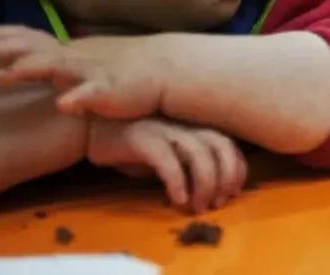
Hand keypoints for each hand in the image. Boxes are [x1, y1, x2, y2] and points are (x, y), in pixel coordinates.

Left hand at [0, 26, 166, 118]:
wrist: (164, 69)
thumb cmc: (119, 67)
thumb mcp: (77, 59)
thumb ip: (48, 58)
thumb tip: (13, 60)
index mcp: (58, 48)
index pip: (14, 36)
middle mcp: (67, 55)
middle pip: (23, 46)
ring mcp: (87, 71)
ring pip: (53, 65)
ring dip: (24, 70)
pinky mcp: (109, 90)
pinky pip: (91, 94)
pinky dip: (77, 99)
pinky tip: (63, 106)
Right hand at [88, 116, 246, 212]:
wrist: (92, 127)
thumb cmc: (135, 142)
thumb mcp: (169, 152)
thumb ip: (190, 163)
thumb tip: (214, 190)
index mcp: (194, 124)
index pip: (229, 144)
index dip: (236, 168)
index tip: (234, 191)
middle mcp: (185, 123)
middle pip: (221, 146)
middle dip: (226, 177)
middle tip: (219, 203)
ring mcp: (165, 128)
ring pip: (199, 153)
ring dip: (205, 184)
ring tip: (199, 207)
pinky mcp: (143, 138)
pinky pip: (167, 161)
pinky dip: (177, 182)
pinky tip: (177, 200)